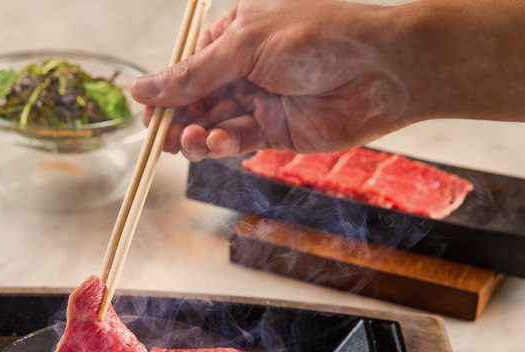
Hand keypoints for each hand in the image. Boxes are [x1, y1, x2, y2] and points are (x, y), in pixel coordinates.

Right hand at [130, 0, 412, 159]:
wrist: (383, 70)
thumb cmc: (319, 38)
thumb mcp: (244, 46)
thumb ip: (192, 74)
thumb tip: (141, 89)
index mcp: (235, 32)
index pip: (186, 66)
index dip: (164, 92)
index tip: (147, 115)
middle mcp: (244, 67)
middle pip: (195, 100)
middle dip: (177, 118)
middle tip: (163, 137)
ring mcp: (259, 100)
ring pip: (211, 124)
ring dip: (197, 135)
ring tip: (192, 140)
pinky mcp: (275, 132)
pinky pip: (237, 142)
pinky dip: (222, 145)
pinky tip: (218, 143)